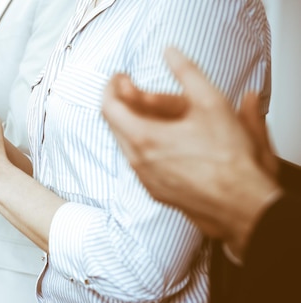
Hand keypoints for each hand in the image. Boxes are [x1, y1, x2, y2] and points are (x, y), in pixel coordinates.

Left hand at [102, 47, 280, 257]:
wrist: (241, 205)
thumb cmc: (229, 160)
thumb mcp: (211, 103)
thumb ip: (187, 73)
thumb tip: (171, 53)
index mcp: (143, 139)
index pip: (109, 108)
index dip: (110, 87)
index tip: (119, 77)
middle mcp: (137, 162)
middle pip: (115, 126)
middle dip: (120, 102)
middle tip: (130, 88)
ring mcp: (145, 179)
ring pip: (127, 145)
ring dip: (131, 124)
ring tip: (146, 111)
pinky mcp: (157, 192)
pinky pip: (140, 163)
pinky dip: (143, 144)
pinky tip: (161, 139)